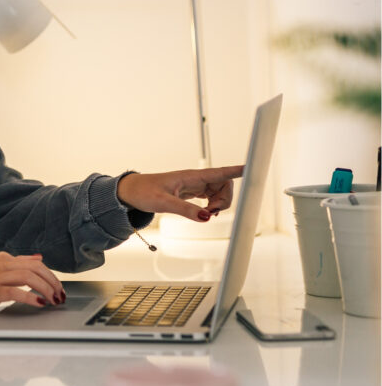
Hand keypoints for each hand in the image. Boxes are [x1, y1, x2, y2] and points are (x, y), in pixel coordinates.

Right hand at [0, 252, 63, 319]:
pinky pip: (16, 292)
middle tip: (60, 295)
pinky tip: (39, 303)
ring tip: (53, 300)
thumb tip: (38, 257)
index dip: (51, 275)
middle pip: (35, 268)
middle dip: (52, 282)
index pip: (35, 262)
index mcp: (2, 259)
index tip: (59, 288)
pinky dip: (31, 297)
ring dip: (46, 289)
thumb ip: (17, 265)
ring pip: (28, 277)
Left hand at [116, 165, 243, 221]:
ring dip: (219, 205)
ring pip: (219, 192)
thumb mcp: (163, 203)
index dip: (238, 170)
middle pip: (225, 185)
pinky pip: (211, 196)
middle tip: (211, 213)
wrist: (131, 192)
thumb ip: (185, 210)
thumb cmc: (144, 192)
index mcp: (191, 176)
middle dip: (225, 200)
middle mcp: (195, 179)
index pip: (220, 172)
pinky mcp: (191, 192)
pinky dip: (212, 206)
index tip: (254, 168)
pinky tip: (205, 212)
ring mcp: (194, 185)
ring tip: (206, 214)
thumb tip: (206, 218)